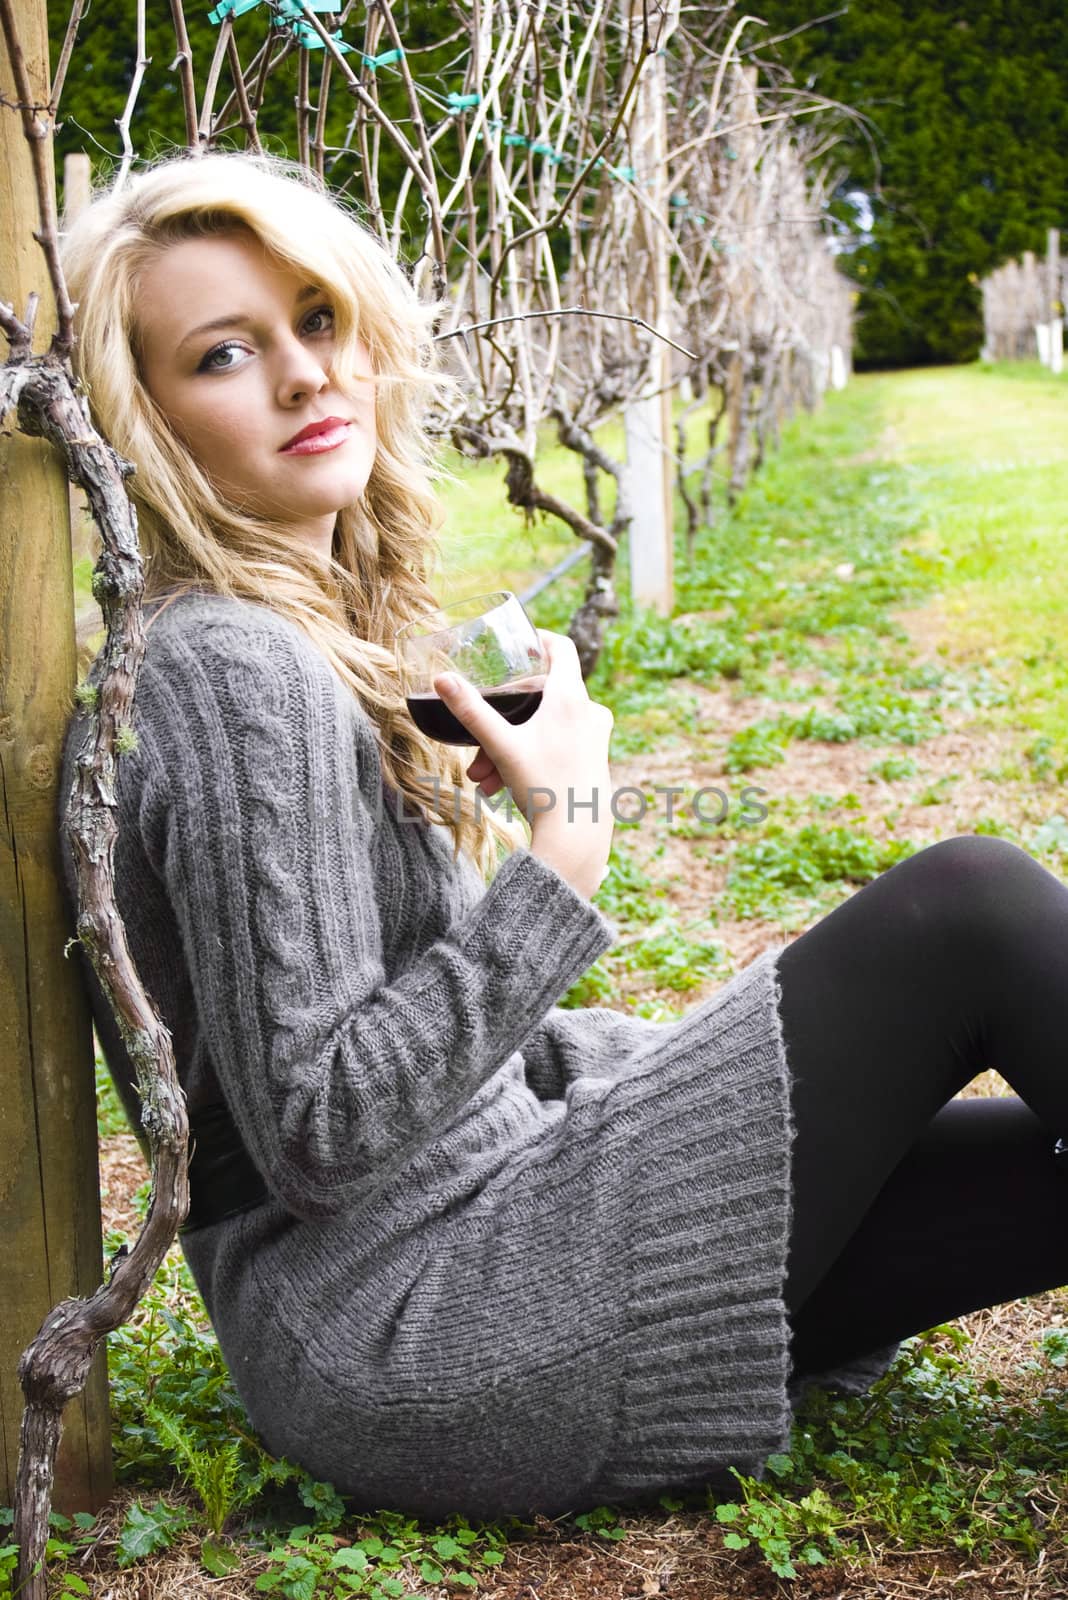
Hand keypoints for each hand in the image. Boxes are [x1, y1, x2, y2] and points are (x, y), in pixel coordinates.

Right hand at [434, 629, 613, 898]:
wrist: (577, 835)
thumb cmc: (544, 786)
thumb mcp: (502, 745)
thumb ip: (471, 711)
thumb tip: (440, 679)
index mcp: (570, 697)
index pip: (561, 647)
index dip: (539, 639)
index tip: (520, 642)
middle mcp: (589, 711)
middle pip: (540, 696)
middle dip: (503, 719)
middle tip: (478, 745)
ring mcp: (595, 735)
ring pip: (543, 726)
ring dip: (509, 746)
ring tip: (483, 776)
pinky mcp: (595, 757)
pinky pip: (556, 745)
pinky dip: (528, 757)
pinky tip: (501, 785)